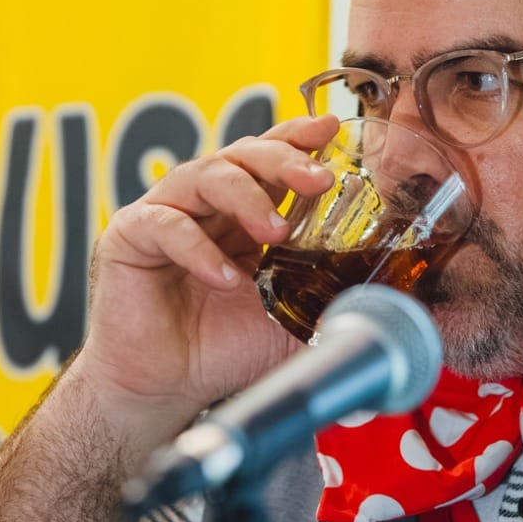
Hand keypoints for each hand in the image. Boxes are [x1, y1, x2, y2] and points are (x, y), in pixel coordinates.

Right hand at [74, 113, 340, 422]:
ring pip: (204, 176)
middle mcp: (205, 204)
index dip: (298, 138)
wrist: (168, 391)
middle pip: (242, 156)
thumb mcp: (292, 321)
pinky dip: (198, 248)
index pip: (271, 160)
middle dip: (284, 160)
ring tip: (275, 231)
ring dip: (246, 198)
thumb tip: (393, 301)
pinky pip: (165, 226)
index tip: (331, 130)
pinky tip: (225, 277)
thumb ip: (331, 301)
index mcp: (244, 213)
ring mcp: (165, 214)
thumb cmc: (224, 351)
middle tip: (317, 179)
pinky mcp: (128, 237)